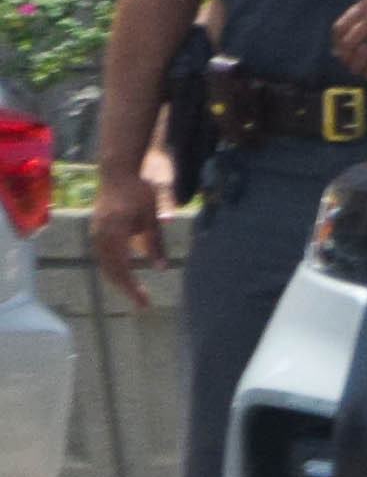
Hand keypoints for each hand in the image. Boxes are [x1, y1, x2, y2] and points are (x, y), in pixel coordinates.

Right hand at [89, 176, 166, 309]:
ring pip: (105, 265)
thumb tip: (161, 268)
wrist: (118, 172)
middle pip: (111, 271)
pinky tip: (126, 276)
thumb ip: (156, 242)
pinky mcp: (95, 230)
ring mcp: (95, 233)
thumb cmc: (139, 192)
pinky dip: (114, 269)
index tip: (144, 303)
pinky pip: (103, 256)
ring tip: (135, 294)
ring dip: (119, 280)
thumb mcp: (152, 216)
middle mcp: (100, 235)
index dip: (132, 288)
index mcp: (114, 233)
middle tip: (142, 304)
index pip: (122, 269)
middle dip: (126, 289)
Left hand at [330, 0, 366, 80]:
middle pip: (350, 42)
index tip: (340, 51)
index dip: (337, 43)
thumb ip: (366, 12)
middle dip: (346, 57)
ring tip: (359, 71)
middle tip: (349, 64)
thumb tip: (349, 33)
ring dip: (359, 66)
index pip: (341, 27)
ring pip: (365, 52)